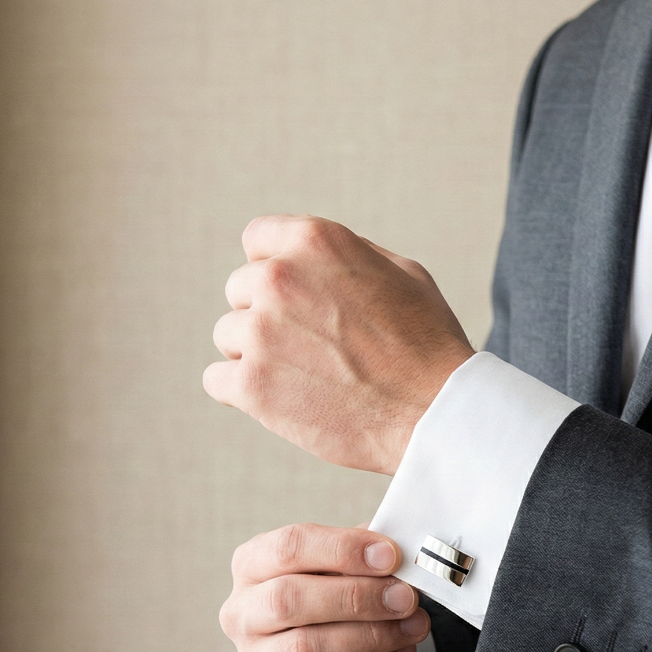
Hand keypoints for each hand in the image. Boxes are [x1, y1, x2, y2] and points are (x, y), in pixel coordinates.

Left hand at [204, 215, 474, 474]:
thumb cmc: (426, 344)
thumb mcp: (398, 273)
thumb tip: (306, 258)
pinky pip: (216, 380)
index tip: (295, 297)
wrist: (435, 412)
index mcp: (314, 241)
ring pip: (228, 336)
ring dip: (256, 355)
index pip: (258, 239)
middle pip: (240, 290)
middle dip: (266, 314)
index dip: (276, 268)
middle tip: (311, 346)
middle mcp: (278, 277)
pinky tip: (280, 400)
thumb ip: (344, 256)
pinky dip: (242, 393)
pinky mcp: (250, 384)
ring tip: (306, 376)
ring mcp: (259, 331)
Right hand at [219, 523, 431, 651]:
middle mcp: (242, 615)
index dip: (342, 549)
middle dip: (356, 597)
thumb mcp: (351, 568)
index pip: (287, 547)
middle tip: (405, 598)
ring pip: (308, 648)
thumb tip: (399, 553)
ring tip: (413, 626)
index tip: (391, 556)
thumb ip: (367, 556)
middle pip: (288, 599)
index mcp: (252, 565)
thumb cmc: (340, 604)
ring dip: (372, 636)